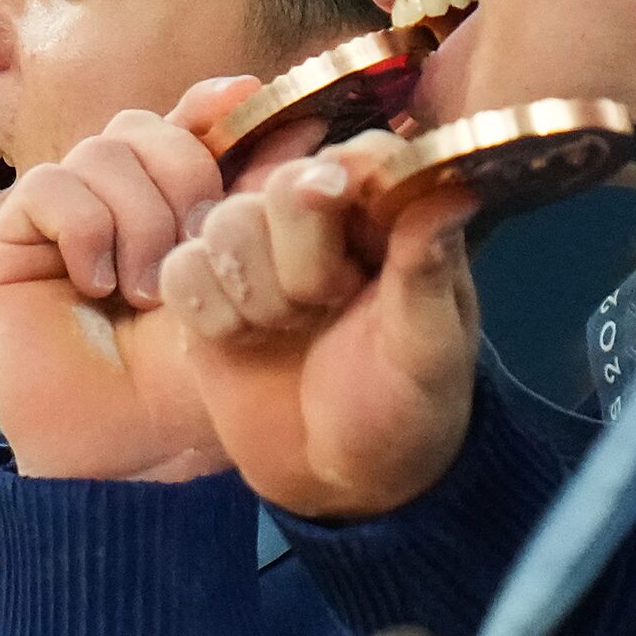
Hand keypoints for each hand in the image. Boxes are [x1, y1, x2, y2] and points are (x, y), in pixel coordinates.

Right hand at [0, 80, 263, 483]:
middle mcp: (110, 204)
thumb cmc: (190, 384)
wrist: (134, 452)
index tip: (246, 98)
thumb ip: (258, 201)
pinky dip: (87, 230)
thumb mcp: (242, 282)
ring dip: (139, 218)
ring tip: (147, 291)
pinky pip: (52, 188)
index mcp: (166, 207)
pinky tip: (98, 285)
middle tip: (197, 246)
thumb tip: (304, 118)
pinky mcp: (8, 243)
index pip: (184, 125)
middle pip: (144, 128)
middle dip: (184, 174)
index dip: (212, 106)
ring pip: (101, 152)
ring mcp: (58, 220)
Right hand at [161, 130, 481, 520]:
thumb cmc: (407, 412)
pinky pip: (182, 269)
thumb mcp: (430, 349)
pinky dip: (210, 314)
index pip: (363, 156)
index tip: (346, 233)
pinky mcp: (207, 288)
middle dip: (300, 263)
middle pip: (283, 186)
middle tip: (325, 308)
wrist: (343, 479)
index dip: (345, 185)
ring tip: (289, 330)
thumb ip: (428, 267)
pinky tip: (244, 343)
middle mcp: (323, 219)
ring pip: (225, 223)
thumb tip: (454, 192)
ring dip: (255, 293)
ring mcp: (260, 250)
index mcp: (391, 217)